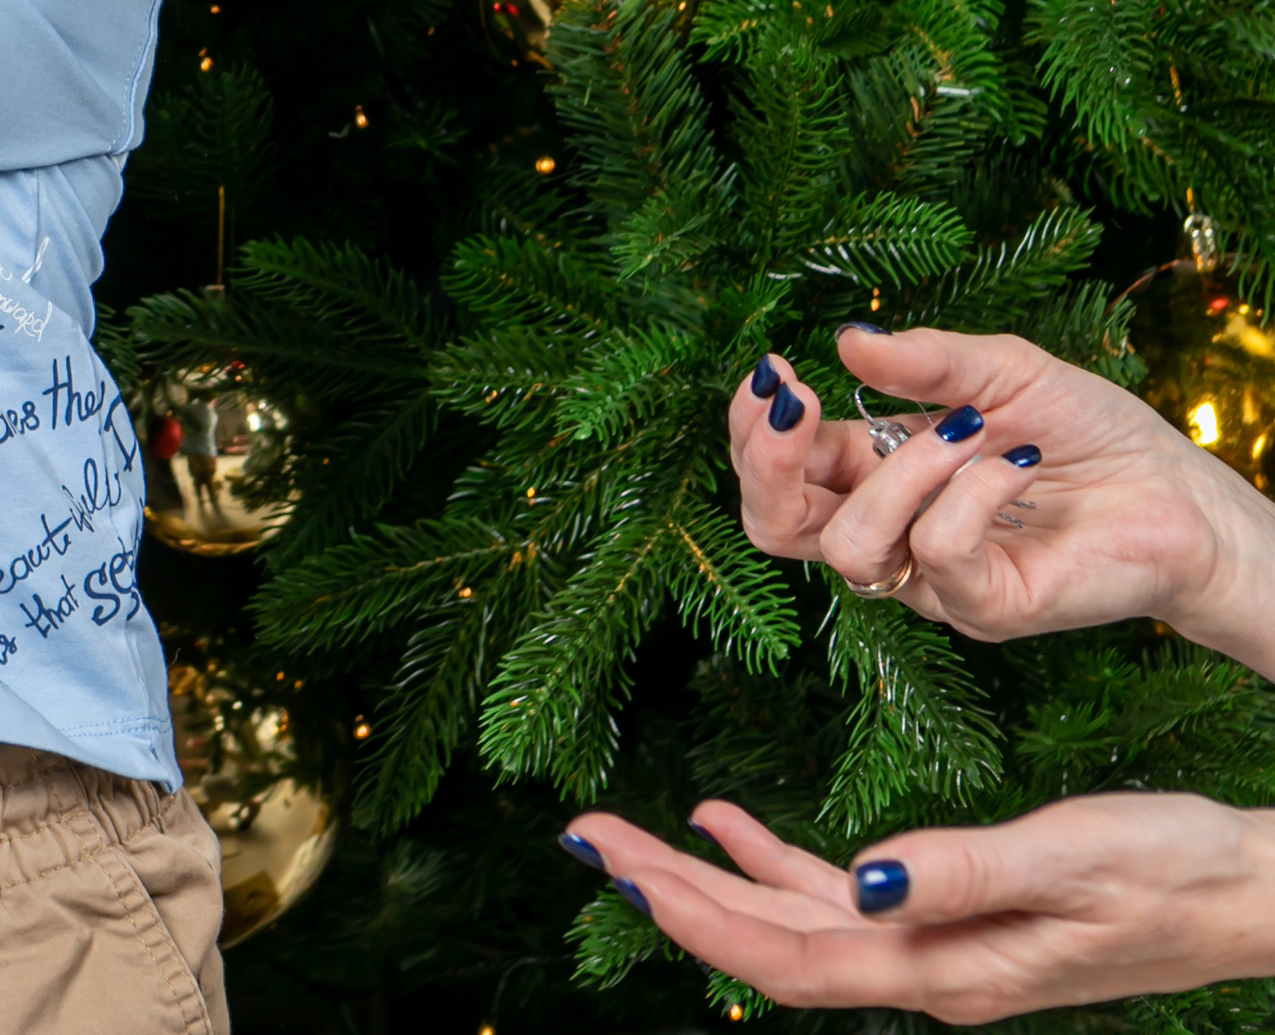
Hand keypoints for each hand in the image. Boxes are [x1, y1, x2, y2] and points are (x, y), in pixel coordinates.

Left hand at [560, 791, 1274, 1017]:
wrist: (1243, 893)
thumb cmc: (1169, 870)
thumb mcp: (1069, 860)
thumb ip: (962, 875)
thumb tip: (860, 885)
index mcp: (942, 967)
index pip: (789, 955)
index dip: (697, 916)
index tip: (618, 869)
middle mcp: (925, 970)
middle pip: (768, 944)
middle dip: (670, 891)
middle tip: (583, 839)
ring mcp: (934, 946)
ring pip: (789, 921)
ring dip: (707, 879)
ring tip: (629, 835)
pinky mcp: (950, 913)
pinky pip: (832, 899)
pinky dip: (771, 862)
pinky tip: (729, 823)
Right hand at [732, 321, 1274, 672]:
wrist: (1175, 490)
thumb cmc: (1089, 431)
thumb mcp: (999, 370)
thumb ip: (923, 362)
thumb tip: (845, 342)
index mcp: (877, 471)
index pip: (781, 472)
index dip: (756, 429)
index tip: (775, 372)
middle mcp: (895, 530)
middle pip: (777, 527)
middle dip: (768, 464)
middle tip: (797, 404)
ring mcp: (936, 579)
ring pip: (854, 545)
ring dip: (901, 472)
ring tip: (966, 432)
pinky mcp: (988, 606)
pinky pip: (940, 554)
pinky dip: (971, 493)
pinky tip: (1015, 463)